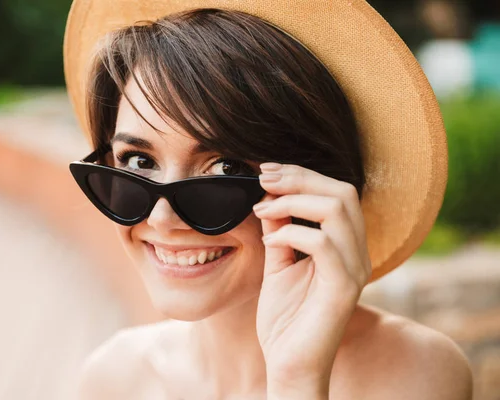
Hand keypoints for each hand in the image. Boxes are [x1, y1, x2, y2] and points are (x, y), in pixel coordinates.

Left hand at [253, 163, 371, 396]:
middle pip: (341, 192)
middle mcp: (357, 253)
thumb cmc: (286, 317)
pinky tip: (270, 242)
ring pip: (336, 210)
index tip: (267, 172)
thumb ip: (279, 230)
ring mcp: (354, 270)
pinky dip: (290, 234)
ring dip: (292, 201)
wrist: (290, 364)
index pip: (336, 192)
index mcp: (345, 245)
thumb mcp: (278, 263)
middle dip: (299, 178)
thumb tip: (270, 196)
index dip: (302, 174)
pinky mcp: (343, 288)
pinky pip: (322, 244)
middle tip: (264, 180)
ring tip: (263, 210)